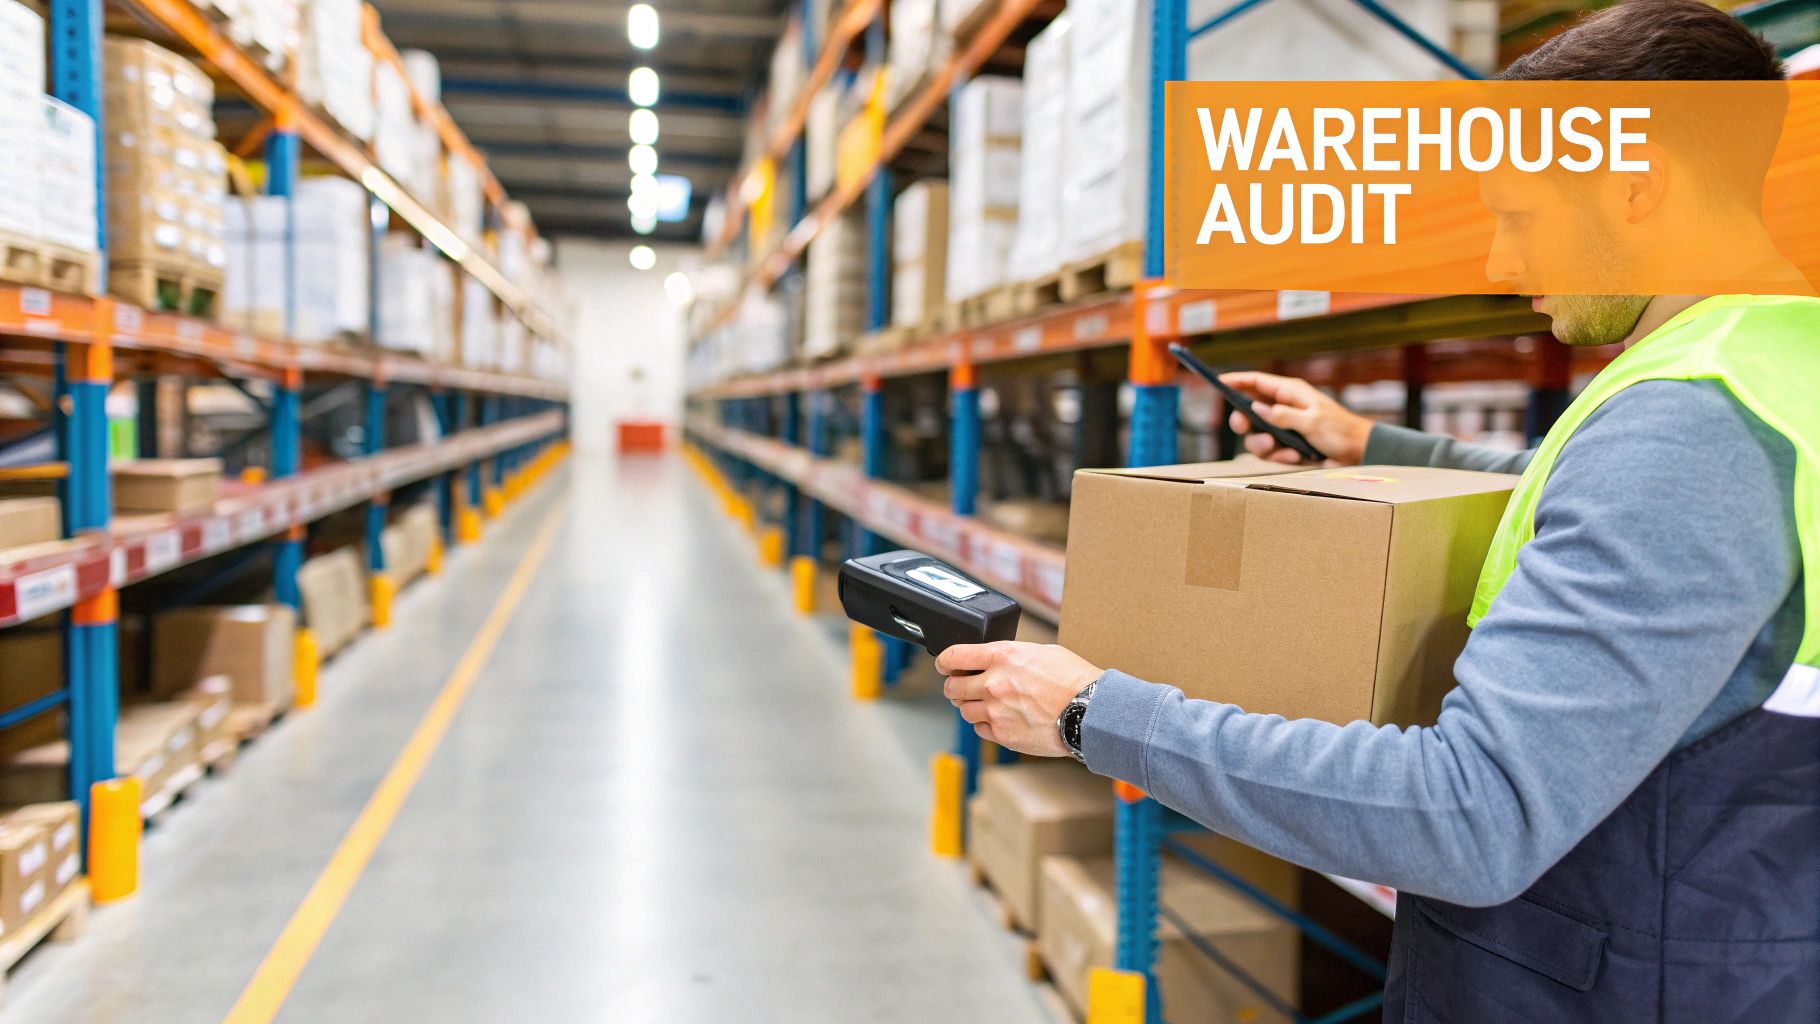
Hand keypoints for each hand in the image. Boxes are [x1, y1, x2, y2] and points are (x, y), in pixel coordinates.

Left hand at [937, 642, 1102, 756]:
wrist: (1091, 711)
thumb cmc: (1074, 679)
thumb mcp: (1041, 652)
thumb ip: (1011, 657)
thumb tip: (995, 661)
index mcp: (1002, 656)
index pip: (954, 655)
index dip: (944, 660)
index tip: (943, 664)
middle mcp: (994, 683)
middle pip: (953, 686)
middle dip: (954, 685)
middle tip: (961, 686)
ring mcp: (997, 711)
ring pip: (964, 709)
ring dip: (970, 706)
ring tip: (986, 703)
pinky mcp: (1004, 734)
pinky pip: (980, 728)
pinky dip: (985, 724)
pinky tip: (1000, 718)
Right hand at [1218, 371, 1372, 465]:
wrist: (1358, 454)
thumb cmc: (1340, 431)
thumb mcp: (1313, 421)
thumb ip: (1284, 416)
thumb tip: (1256, 408)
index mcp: (1290, 393)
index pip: (1257, 382)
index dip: (1236, 381)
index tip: (1217, 382)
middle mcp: (1283, 409)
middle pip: (1248, 411)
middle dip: (1242, 421)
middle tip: (1242, 427)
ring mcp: (1283, 428)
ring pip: (1256, 436)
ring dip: (1263, 444)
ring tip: (1281, 449)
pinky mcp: (1286, 446)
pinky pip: (1270, 453)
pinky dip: (1279, 457)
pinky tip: (1295, 457)